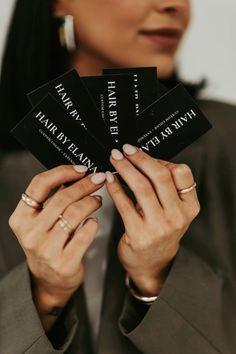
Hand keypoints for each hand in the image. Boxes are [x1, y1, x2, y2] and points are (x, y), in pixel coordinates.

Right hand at [9, 165, 105, 330]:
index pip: (39, 185)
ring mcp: (46, 250)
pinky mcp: (64, 263)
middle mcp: (30, 234)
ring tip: (98, 199)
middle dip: (84, 185)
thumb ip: (51, 200)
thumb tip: (77, 174)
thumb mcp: (40, 222)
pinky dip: (93, 223)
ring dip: (91, 201)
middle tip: (98, 179)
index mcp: (21, 218)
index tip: (81, 169)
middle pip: (61, 198)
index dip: (62, 172)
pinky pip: (85, 235)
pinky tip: (95, 220)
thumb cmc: (47, 243)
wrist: (50, 279)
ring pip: (74, 214)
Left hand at [106, 145, 199, 296]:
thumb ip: (164, 188)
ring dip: (125, 169)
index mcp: (189, 206)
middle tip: (124, 149)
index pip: (181, 173)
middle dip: (139, 158)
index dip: (161, 159)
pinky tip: (108, 179)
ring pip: (142, 187)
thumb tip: (141, 158)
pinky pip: (125, 205)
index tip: (143, 154)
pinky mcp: (139, 235)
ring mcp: (160, 227)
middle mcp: (178, 216)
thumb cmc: (159, 231)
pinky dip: (115, 188)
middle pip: (160, 176)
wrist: (151, 264)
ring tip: (114, 159)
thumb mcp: (171, 210)